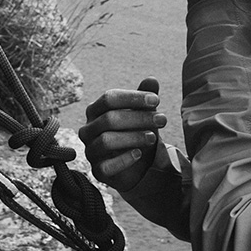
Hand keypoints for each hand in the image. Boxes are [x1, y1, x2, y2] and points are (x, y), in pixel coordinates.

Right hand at [77, 77, 167, 192]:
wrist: (137, 163)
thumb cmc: (136, 131)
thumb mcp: (143, 113)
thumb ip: (145, 97)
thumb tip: (152, 79)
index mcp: (95, 110)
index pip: (109, 98)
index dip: (132, 98)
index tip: (156, 100)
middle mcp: (88, 129)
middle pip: (109, 118)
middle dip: (138, 118)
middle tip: (162, 119)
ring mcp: (91, 150)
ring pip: (106, 141)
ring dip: (133, 137)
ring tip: (153, 137)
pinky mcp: (97, 171)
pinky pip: (106, 166)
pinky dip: (124, 159)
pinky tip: (139, 153)